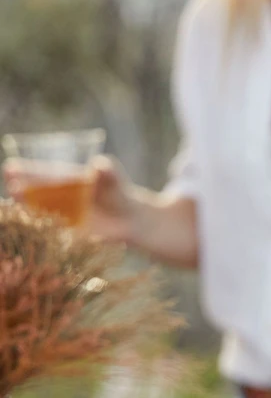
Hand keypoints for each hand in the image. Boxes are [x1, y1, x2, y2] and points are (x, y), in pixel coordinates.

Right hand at [3, 155, 137, 242]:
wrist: (131, 217)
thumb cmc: (118, 190)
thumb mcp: (113, 176)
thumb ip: (107, 169)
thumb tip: (98, 165)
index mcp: (62, 179)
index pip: (40, 173)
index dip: (25, 171)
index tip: (11, 168)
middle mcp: (57, 197)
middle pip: (34, 192)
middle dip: (22, 190)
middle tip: (13, 188)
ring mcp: (61, 214)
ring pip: (38, 211)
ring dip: (28, 209)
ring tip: (19, 203)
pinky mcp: (70, 232)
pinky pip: (54, 231)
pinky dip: (46, 229)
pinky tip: (38, 227)